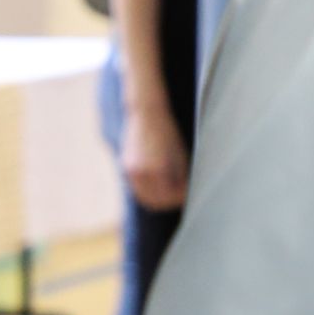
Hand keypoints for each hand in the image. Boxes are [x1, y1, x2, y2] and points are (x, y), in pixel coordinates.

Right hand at [123, 98, 188, 212]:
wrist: (145, 113)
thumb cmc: (167, 131)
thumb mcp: (179, 153)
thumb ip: (180, 176)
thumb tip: (183, 191)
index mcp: (156, 169)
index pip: (168, 196)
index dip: (179, 198)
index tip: (188, 195)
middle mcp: (140, 173)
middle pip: (154, 202)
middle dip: (168, 202)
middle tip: (180, 197)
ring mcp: (129, 170)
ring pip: (143, 196)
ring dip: (157, 198)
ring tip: (171, 191)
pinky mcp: (125, 166)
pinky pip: (137, 187)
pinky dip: (148, 190)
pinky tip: (159, 182)